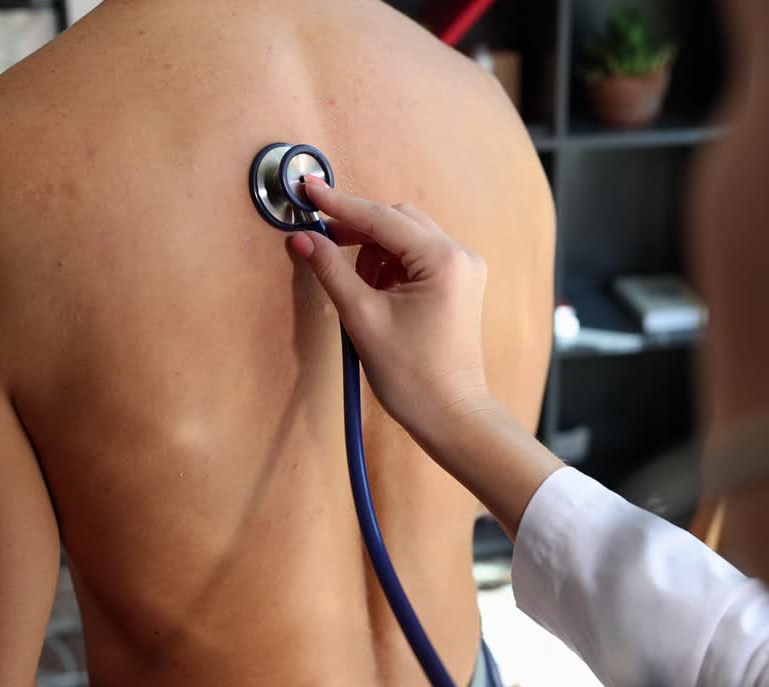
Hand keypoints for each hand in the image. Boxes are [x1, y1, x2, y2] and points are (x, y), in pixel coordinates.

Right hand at [290, 180, 497, 442]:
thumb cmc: (413, 376)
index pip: (382, 219)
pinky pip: (417, 257)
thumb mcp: (362, 318)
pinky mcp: (460, 284)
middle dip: (358, 229)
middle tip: (322, 243)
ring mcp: (464, 269)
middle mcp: (460, 256)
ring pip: (406, 237)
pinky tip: (376, 293)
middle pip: (397, 220)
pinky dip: (390, 266)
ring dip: (374, 251)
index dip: (340, 204)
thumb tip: (304, 238)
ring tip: (359, 290)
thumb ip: (331, 270)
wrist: (450, 415)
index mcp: (443, 260)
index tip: (308, 189)